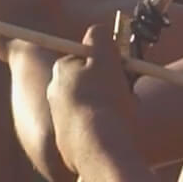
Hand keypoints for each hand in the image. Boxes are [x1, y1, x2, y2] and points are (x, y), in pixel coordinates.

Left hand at [46, 25, 136, 173]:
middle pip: (90, 85)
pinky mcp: (66, 146)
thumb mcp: (106, 58)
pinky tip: (115, 137)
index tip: (124, 74)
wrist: (99, 149)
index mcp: (61, 72)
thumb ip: (100, 37)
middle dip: (111, 89)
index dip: (110, 66)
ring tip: (124, 118)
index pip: (88, 61)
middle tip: (128, 97)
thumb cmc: (104, 100)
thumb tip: (96, 32)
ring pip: (93, 108)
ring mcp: (59, 122)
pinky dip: (105, 132)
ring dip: (111, 110)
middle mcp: (54, 95)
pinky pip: (92, 133)